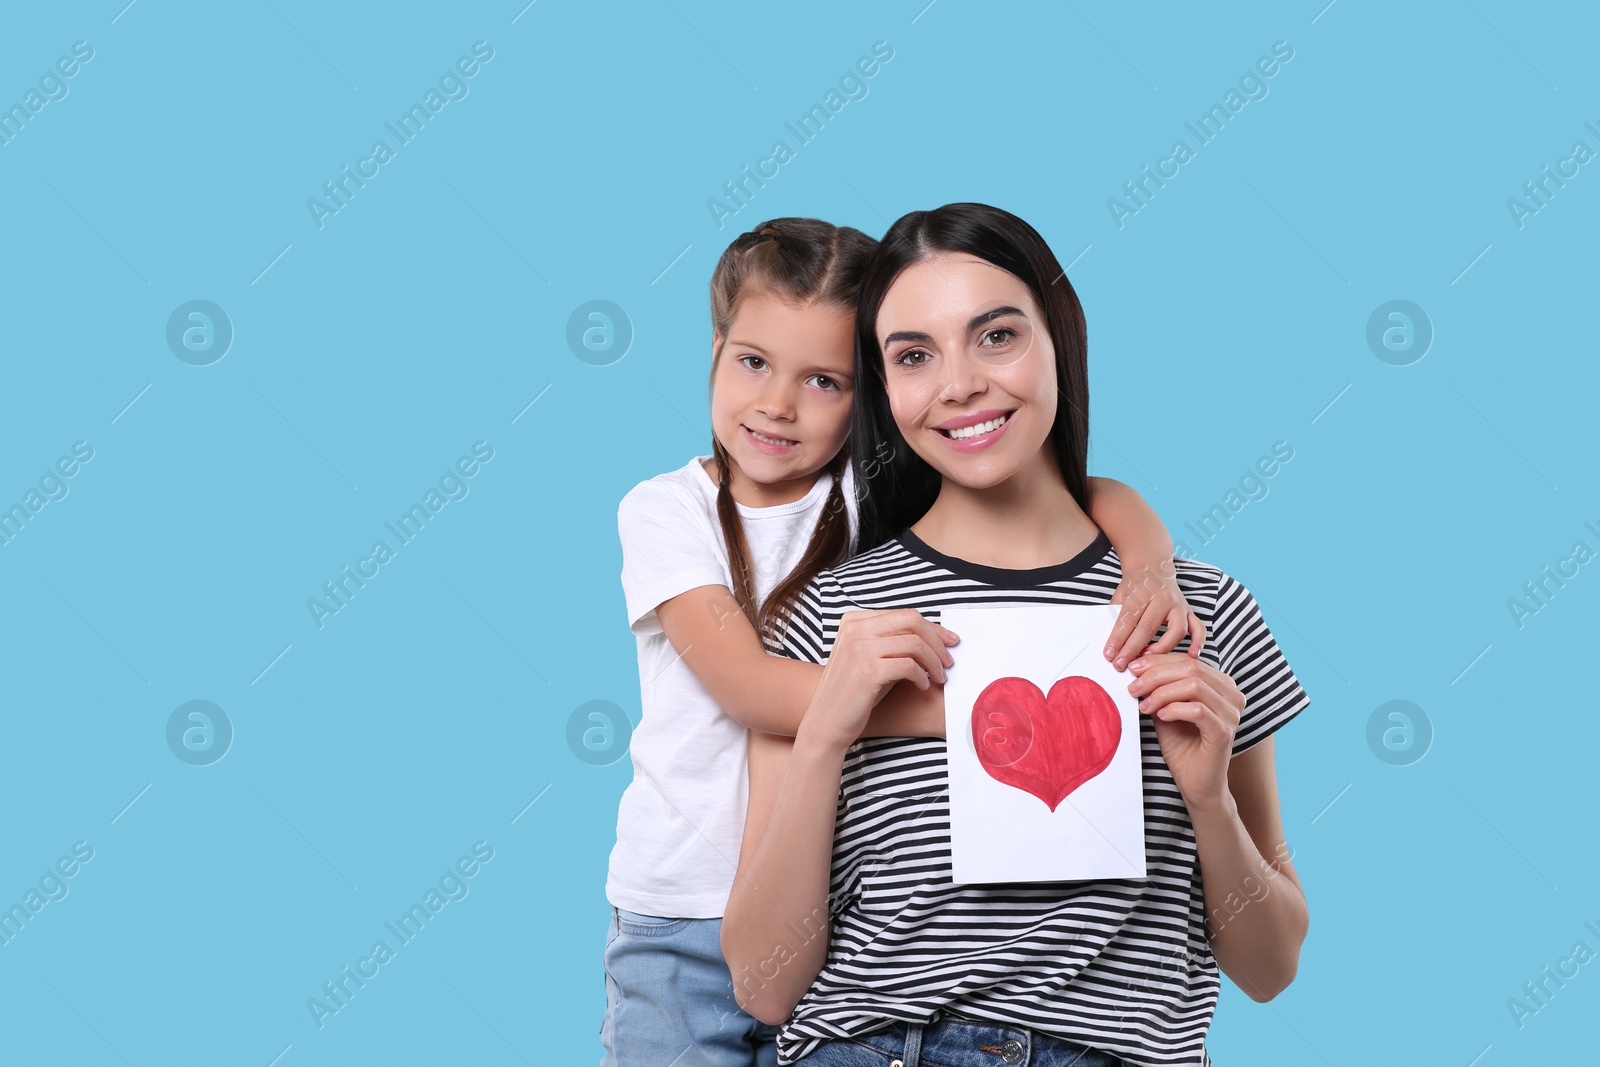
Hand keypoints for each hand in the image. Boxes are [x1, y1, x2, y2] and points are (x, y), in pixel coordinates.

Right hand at [801, 609, 958, 752]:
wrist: (827, 722)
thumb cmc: (854, 692)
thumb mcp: (870, 658)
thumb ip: (893, 642)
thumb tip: (935, 637)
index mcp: (854, 620)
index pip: (905, 615)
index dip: (933, 628)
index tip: (950, 641)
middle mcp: (855, 628)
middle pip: (912, 622)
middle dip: (937, 641)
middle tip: (948, 661)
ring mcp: (859, 648)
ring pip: (914, 643)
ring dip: (934, 661)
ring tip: (940, 677)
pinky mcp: (868, 670)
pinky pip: (909, 665)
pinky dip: (922, 676)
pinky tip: (923, 686)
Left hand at [1105, 558, 1204, 670]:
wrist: (1152, 567)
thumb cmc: (1135, 585)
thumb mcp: (1120, 595)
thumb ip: (1115, 616)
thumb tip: (1111, 644)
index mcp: (1142, 592)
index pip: (1128, 619)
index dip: (1118, 639)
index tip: (1110, 655)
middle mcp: (1163, 598)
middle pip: (1148, 628)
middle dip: (1133, 649)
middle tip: (1121, 664)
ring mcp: (1179, 605)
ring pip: (1176, 631)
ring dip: (1161, 649)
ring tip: (1146, 660)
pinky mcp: (1189, 612)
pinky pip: (1198, 629)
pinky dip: (1198, 643)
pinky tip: (1192, 655)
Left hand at [1126, 653, 1242, 814]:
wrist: (1196, 783)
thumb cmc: (1182, 746)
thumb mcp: (1165, 708)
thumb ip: (1158, 688)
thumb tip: (1137, 666)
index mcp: (1220, 684)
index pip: (1187, 659)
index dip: (1157, 661)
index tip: (1132, 669)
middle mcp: (1231, 694)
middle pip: (1191, 667)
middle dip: (1156, 674)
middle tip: (1133, 687)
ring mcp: (1231, 713)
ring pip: (1194, 685)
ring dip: (1162, 692)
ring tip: (1144, 705)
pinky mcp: (1224, 732)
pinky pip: (1197, 710)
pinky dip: (1174, 709)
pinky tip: (1160, 716)